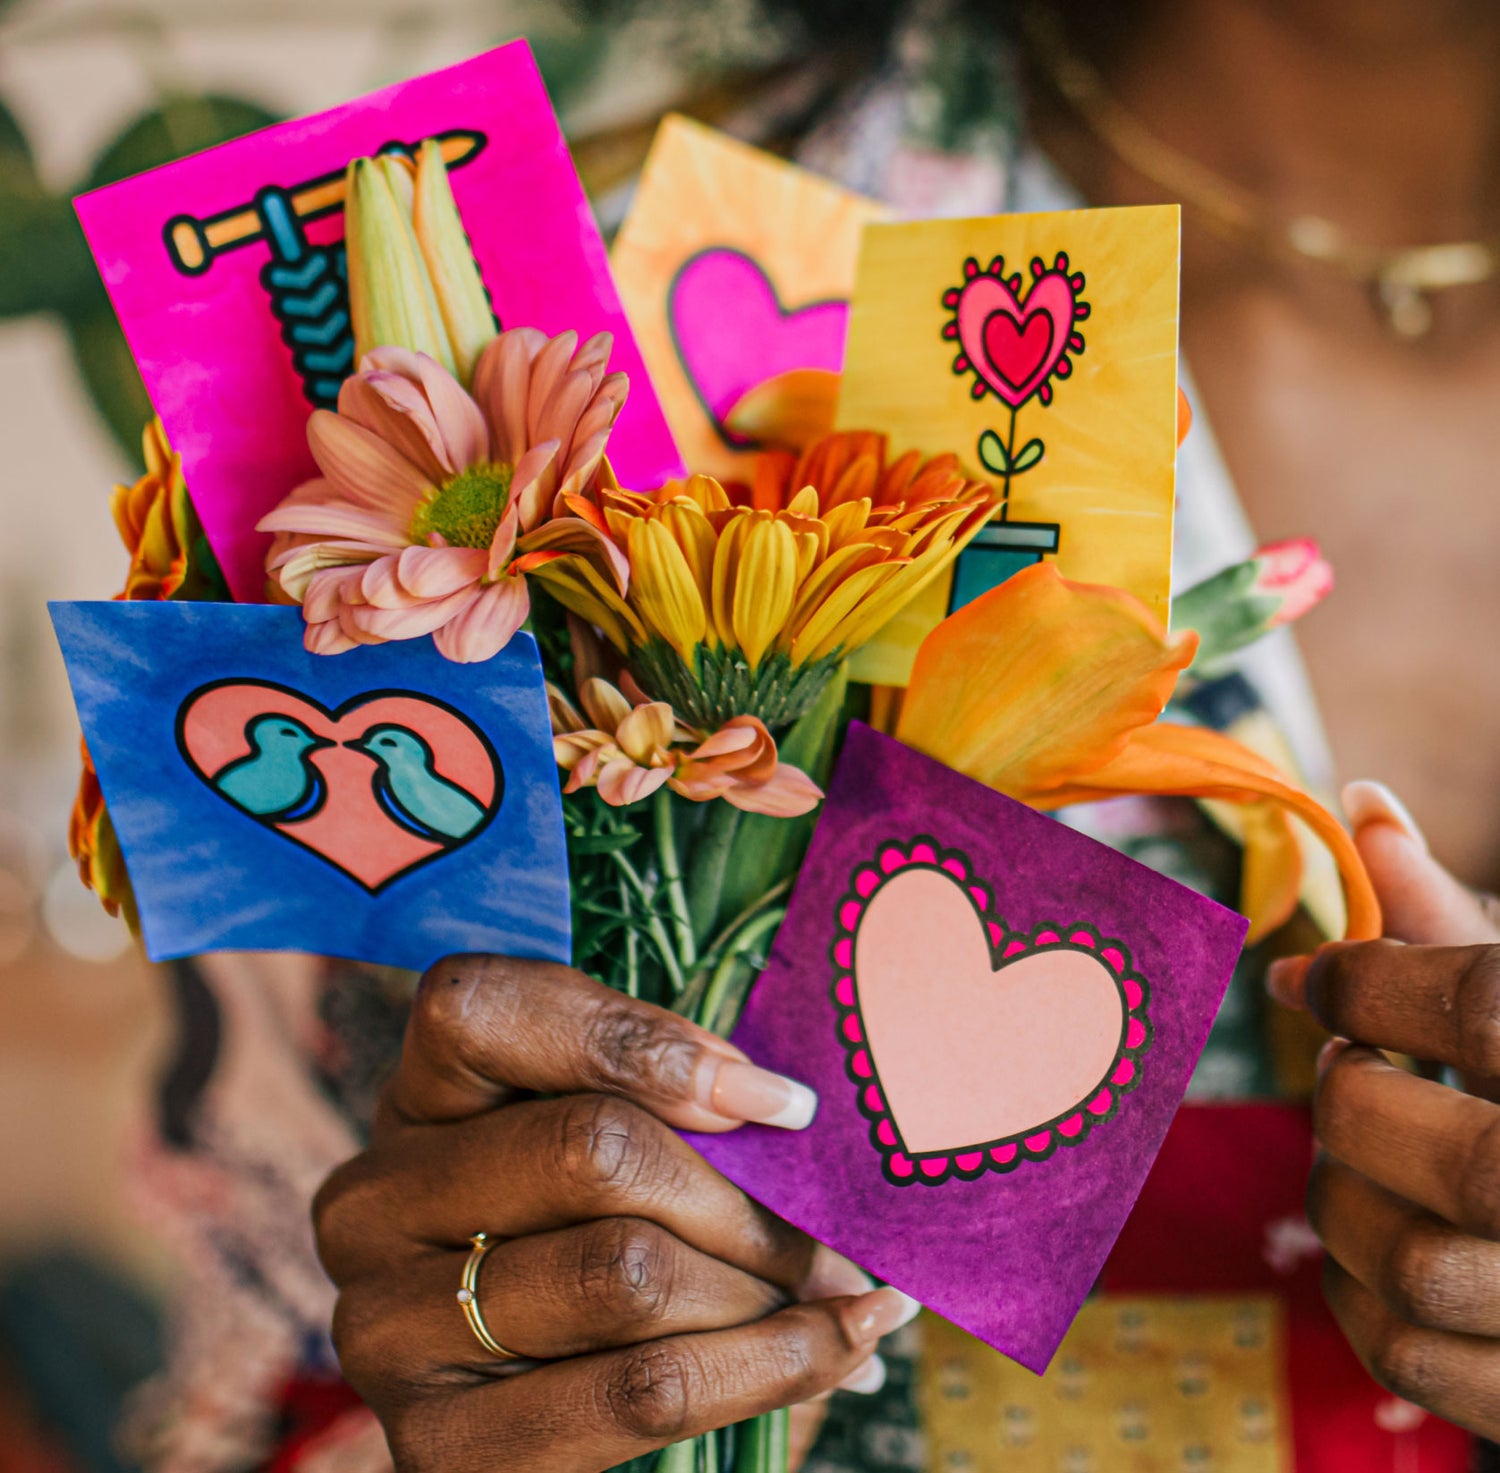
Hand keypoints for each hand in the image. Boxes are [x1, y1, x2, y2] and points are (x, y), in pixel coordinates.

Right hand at [314, 955, 916, 1472]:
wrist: (538, 1408)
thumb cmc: (597, 1230)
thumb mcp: (606, 1131)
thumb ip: (663, 1095)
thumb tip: (782, 1110)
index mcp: (417, 1096)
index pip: (488, 1008)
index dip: (645, 1042)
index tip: (781, 1104)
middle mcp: (375, 1202)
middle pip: (592, 1149)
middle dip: (744, 1195)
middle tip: (831, 1227)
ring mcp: (389, 1328)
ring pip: (628, 1273)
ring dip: (766, 1287)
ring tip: (835, 1290)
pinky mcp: (440, 1447)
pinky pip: (644, 1392)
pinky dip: (777, 1364)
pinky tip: (844, 1345)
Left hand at [1268, 781, 1499, 1434]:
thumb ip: (1450, 918)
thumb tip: (1361, 802)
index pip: (1483, 1007)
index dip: (1369, 983)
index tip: (1316, 978)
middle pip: (1462, 1158)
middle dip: (1358, 1100)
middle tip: (1347, 1067)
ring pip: (1420, 1266)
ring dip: (1337, 1197)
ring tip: (1347, 1152)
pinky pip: (1412, 1355)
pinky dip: (1352, 1295)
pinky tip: (1360, 1241)